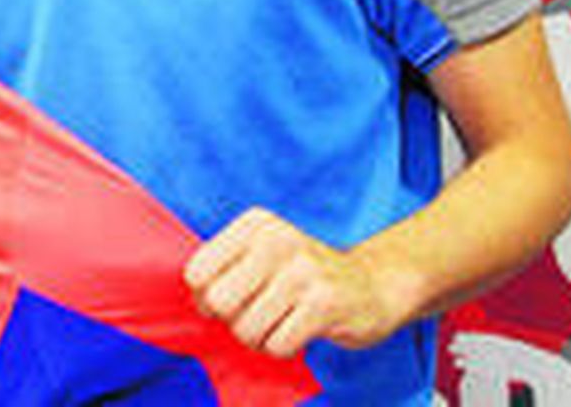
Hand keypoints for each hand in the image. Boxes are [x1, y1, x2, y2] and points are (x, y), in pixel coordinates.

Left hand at [183, 208, 404, 356]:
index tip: (230, 298)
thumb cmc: (302, 275)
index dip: (205, 296)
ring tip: (278, 323)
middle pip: (218, 302)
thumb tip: (197, 301)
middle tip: (255, 315)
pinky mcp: (323, 304)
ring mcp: (302, 271)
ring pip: (246, 328)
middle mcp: (277, 240)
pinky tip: (298, 331)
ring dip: (258, 338)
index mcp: (256, 224)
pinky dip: (282, 347)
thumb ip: (224, 269)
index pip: (197, 271)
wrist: (373, 285)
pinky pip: (277, 345)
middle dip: (232, 320)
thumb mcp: (262, 254)